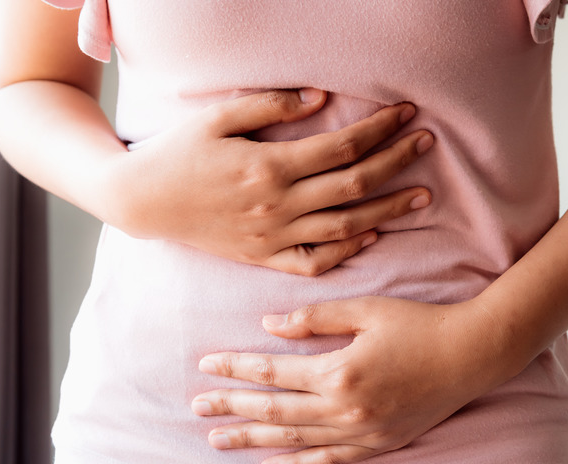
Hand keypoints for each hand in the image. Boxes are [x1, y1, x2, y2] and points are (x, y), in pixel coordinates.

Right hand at [102, 89, 433, 275]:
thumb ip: (269, 107)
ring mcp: (273, 237)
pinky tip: (372, 234)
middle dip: (396, 163)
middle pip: (353, 186)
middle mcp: (277, 206)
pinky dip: (347, 250)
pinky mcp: (264, 258)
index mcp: (268, 167)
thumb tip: (320, 98)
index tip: (406, 114)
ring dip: (387, 211)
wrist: (141, 202)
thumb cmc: (178, 153)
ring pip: (344, 227)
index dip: (379, 130)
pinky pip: (316, 261)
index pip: (341, 147)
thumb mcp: (217, 118)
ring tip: (422, 196)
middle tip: (426, 144)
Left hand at [191, 297, 525, 463]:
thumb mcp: (365, 310)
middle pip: (275, 410)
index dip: (236, 369)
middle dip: (232, 407)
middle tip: (197, 406)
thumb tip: (268, 325)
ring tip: (217, 439)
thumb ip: (314, 319)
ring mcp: (362, 432)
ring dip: (253, 439)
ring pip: (294, 439)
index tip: (206, 365)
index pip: (273, 372)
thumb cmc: (419, 324)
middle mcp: (345, 408)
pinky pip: (329, 461)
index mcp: (339, 371)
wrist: (470, 355)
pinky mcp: (377, 444)